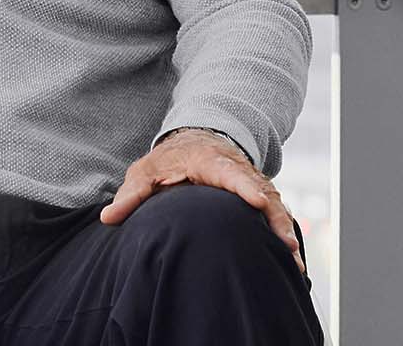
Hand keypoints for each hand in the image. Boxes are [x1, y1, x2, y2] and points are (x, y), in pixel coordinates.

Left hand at [99, 128, 302, 271]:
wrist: (194, 142)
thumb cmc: (167, 161)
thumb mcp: (145, 172)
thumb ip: (131, 195)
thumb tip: (109, 217)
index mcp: (209, 162)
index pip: (230, 173)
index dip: (245, 187)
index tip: (259, 201)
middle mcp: (236, 170)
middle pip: (261, 192)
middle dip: (275, 217)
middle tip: (287, 245)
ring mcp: (250, 181)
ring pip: (273, 203)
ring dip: (284, 229)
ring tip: (294, 259)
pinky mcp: (258, 193)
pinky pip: (275, 211)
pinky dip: (284, 230)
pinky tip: (292, 259)